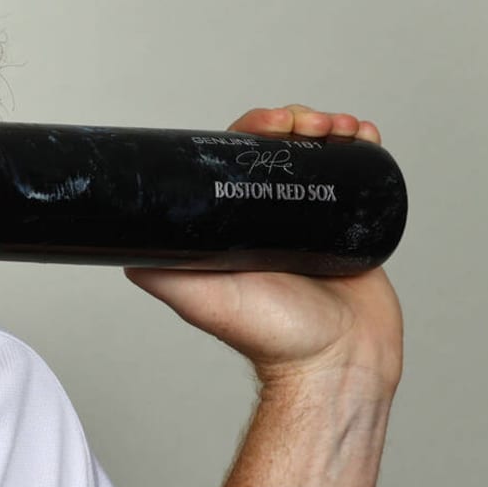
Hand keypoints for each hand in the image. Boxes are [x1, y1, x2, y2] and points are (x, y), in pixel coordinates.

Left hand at [124, 106, 402, 397]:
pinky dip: (363, 148)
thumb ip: (161, 274)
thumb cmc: (273, 338)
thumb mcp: (202, 300)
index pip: (235, 159)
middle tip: (310, 122)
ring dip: (331, 128)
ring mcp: (314, 220)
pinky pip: (359, 178)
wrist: (338, 364)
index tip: (274, 123)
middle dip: (297, 122)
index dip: (254, 131)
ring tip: (346, 128)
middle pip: (280, 150)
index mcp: (234, 225)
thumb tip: (121, 247)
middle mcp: (271, 219)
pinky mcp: (352, 228)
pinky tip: (367, 135)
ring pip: (320, 156)